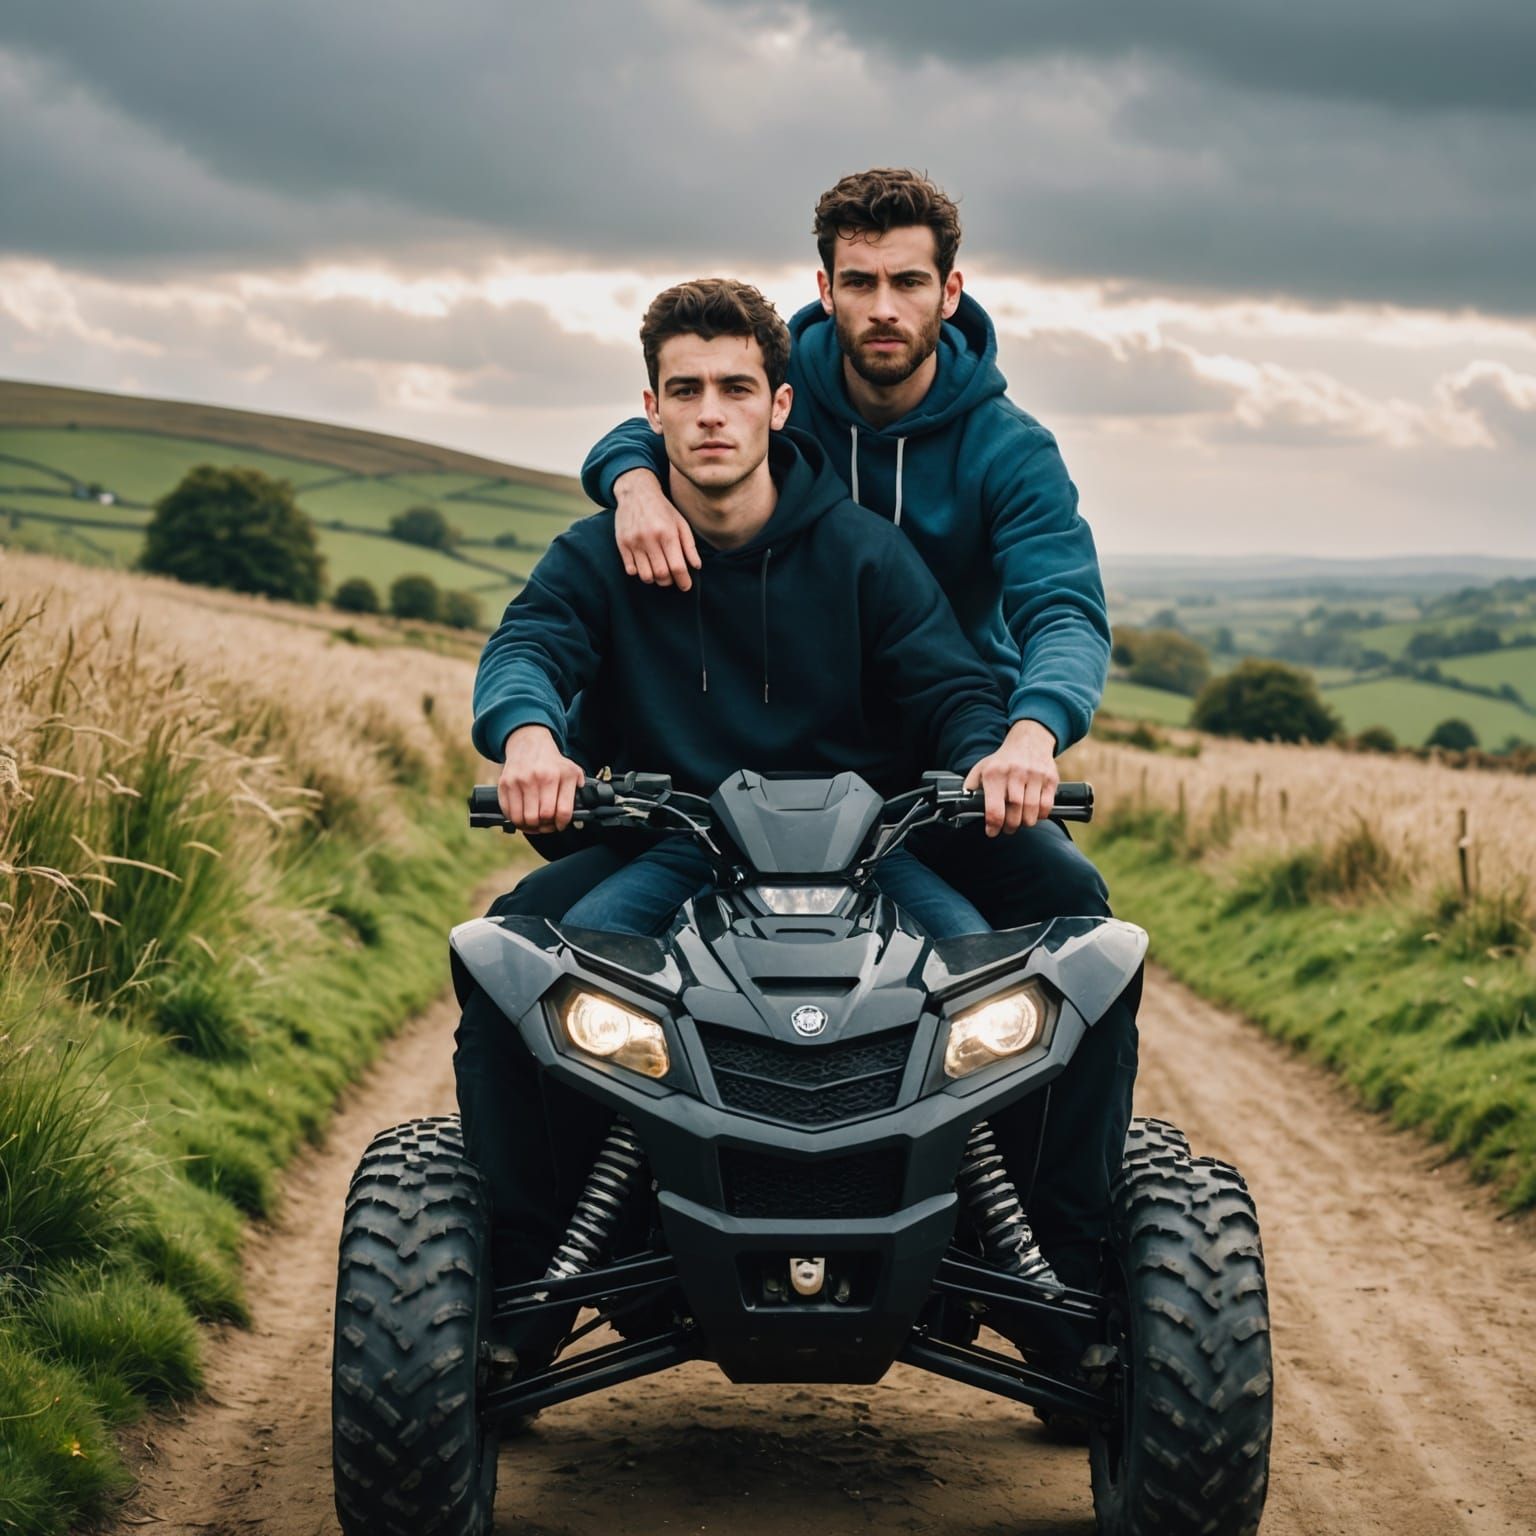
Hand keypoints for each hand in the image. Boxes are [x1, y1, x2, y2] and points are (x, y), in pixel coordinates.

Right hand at [497, 724, 584, 832]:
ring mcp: (521, 780)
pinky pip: (508, 812)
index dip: (562, 824)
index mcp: (561, 775)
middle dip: (545, 826)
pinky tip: (521, 815)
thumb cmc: (552, 762)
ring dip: (529, 825)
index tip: (559, 824)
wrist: (529, 744)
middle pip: (542, 817)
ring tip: (534, 822)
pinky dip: (515, 819)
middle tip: (546, 824)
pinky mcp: (505, 783)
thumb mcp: (571, 770)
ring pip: (524, 818)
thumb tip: (581, 813)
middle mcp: (541, 777)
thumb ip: (579, 789)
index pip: (563, 811)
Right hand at [614, 468, 699, 590]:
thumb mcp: (681, 523)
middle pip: (661, 574)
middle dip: (669, 581)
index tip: (686, 586)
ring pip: (645, 575)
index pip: (677, 566)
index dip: (683, 581)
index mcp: (667, 533)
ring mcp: (634, 542)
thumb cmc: (662, 509)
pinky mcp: (622, 544)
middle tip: (672, 577)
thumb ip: (689, 545)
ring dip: (654, 579)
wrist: (636, 492)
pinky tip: (645, 564)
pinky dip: (640, 573)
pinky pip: (630, 569)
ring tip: (659, 572)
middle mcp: (650, 539)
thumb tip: (696, 566)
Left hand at [962, 719, 1059, 835]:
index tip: (992, 832)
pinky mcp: (1050, 779)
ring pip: (1032, 811)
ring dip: (1025, 822)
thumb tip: (965, 803)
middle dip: (1010, 826)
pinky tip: (1033, 813)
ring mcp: (1035, 776)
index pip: (994, 808)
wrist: (1029, 740)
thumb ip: (971, 786)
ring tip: (1020, 821)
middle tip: (1007, 828)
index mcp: (994, 773)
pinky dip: (1040, 815)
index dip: (993, 825)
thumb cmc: (1003, 760)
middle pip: (1014, 812)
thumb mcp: (982, 768)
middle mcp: (1015, 774)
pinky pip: (1047, 805)